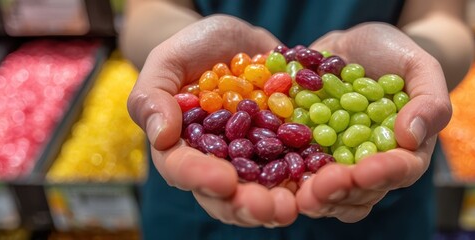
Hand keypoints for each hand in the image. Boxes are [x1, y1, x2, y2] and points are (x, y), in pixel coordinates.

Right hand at [127, 15, 297, 227]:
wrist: (235, 44)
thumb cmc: (192, 51)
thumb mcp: (167, 61)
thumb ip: (152, 96)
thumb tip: (161, 136)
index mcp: (181, 148)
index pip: (183, 169)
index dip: (201, 178)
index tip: (224, 181)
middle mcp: (216, 164)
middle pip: (225, 196)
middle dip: (247, 206)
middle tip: (270, 208)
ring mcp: (251, 161)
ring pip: (261, 193)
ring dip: (278, 205)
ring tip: (295, 205)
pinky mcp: (282, 152)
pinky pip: (295, 170)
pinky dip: (308, 178)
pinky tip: (321, 181)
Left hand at [295, 23, 451, 221]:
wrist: (354, 46)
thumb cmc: (395, 56)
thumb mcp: (419, 66)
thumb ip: (429, 101)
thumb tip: (411, 138)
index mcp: (404, 151)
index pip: (401, 170)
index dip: (384, 173)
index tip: (366, 171)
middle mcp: (370, 165)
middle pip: (360, 191)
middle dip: (342, 191)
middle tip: (323, 187)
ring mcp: (336, 162)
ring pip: (328, 193)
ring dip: (313, 195)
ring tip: (300, 193)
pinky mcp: (306, 152)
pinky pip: (295, 170)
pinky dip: (284, 173)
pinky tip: (271, 170)